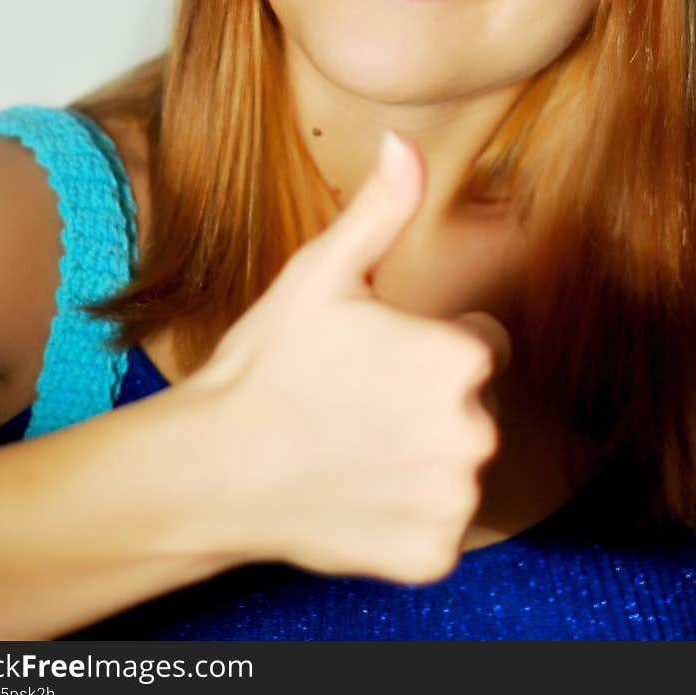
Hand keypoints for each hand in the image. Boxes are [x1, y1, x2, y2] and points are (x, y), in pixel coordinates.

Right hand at [188, 130, 511, 583]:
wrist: (212, 468)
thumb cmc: (267, 363)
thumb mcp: (322, 274)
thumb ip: (381, 208)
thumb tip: (404, 141)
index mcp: (461, 356)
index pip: (483, 344)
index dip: (428, 345)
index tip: (376, 358)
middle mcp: (476, 430)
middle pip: (474, 407)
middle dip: (429, 403)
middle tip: (358, 403)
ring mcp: (455, 499)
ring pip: (457, 465)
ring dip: (420, 459)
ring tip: (352, 447)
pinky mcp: (434, 553)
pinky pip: (438, 524)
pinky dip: (405, 516)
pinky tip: (355, 493)